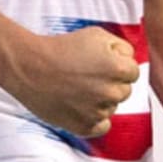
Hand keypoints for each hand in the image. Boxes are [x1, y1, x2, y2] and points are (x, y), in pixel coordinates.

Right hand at [5, 27, 139, 136]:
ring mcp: (98, 112)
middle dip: (110, 82)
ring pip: (112, 108)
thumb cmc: (59, 49)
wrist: (29, 66)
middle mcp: (111, 92)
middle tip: (87, 75)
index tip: (101, 63)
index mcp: (118, 69)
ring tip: (78, 87)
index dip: (117, 65)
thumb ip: (121, 47)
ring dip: (101, 99)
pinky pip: (102, 126)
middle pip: (124, 91)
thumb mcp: (96, 34)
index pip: (133, 72)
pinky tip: (81, 105)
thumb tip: (128, 60)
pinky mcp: (84, 127)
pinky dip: (95, 118)